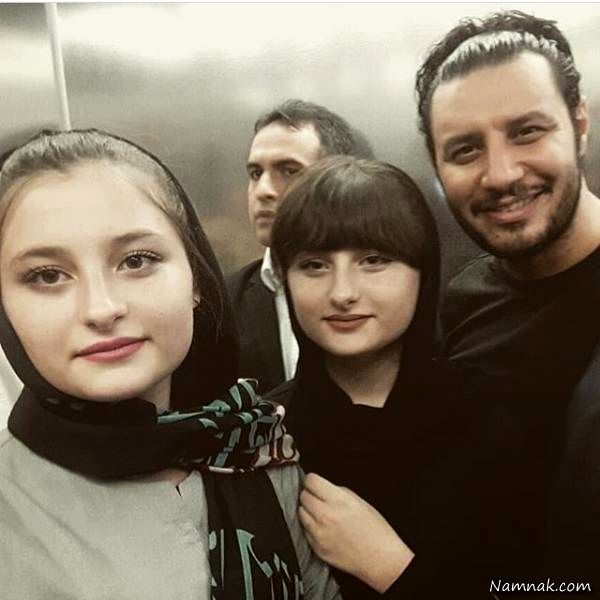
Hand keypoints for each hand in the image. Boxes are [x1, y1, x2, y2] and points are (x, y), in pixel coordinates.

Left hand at [299, 472, 413, 592]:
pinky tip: (324, 529)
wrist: (380, 559)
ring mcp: (319, 533)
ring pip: (301, 513)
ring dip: (308, 511)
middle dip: (310, 495)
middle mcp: (326, 515)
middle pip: (303, 496)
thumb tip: (322, 489)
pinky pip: (305, 531)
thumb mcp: (359, 501)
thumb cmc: (375, 530)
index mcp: (338, 500)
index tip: (314, 483)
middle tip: (319, 499)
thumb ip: (337, 492)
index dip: (312, 480)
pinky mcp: (317, 548)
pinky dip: (311, 528)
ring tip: (321, 514)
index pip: (311, 481)